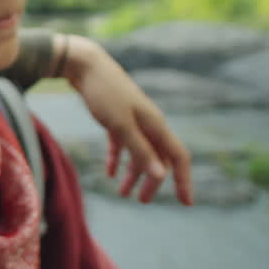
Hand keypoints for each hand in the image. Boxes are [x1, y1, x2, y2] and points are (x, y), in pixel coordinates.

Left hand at [60, 34, 193, 205]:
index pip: (178, 157)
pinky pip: (121, 143)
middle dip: (152, 181)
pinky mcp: (114, 116)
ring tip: (122, 194)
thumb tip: (161, 175)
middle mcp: (148, 123)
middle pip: (158, 158)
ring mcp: (131, 119)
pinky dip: (117, 158)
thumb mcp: (120, 125)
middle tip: (140, 201)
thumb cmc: (104, 93)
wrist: (82, 64)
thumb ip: (140, 150)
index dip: (184, 180)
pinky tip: (110, 172)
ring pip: (139, 152)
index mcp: (156, 125)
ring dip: (132, 173)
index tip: (186, 203)